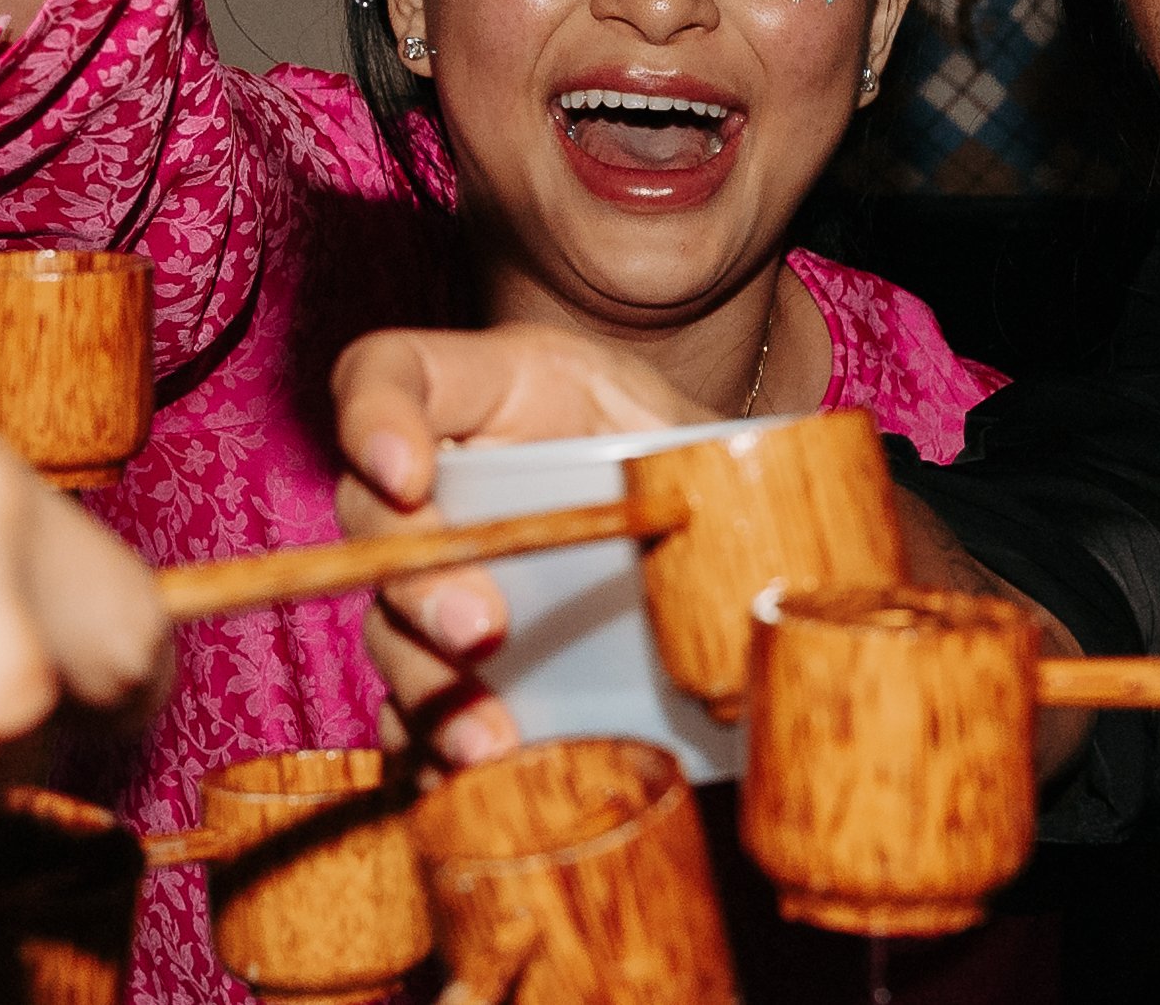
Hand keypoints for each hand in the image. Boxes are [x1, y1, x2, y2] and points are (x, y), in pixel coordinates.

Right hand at [329, 327, 705, 768]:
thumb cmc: (690, 456)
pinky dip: (435, 752)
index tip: (405, 473)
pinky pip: (415, 709)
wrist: (705, 527)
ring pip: (389, 626)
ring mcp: (438, 573)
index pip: (387, 374)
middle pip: (374, 521)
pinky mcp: (453, 659)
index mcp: (496, 393)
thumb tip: (787, 481)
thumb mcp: (703, 425)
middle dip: (418, 582)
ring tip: (488, 743)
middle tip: (478, 630)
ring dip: (429, 686)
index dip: (372, 418)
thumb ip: (719, 444)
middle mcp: (444, 482)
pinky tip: (477, 785)